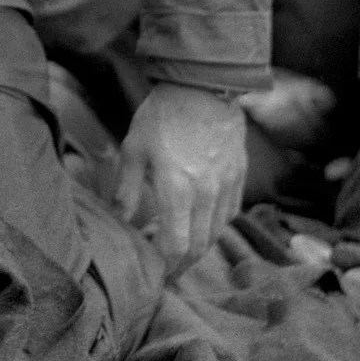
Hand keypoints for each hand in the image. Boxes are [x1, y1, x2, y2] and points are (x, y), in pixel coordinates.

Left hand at [115, 82, 247, 273]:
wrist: (203, 86)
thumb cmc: (162, 116)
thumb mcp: (134, 151)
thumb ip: (127, 192)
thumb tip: (120, 222)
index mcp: (177, 190)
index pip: (176, 246)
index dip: (166, 267)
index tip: (155, 275)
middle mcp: (206, 194)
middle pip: (199, 247)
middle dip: (182, 264)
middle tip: (167, 271)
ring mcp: (227, 186)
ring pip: (217, 232)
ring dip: (199, 247)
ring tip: (182, 250)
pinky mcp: (239, 176)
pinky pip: (231, 213)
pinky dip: (216, 226)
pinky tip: (202, 224)